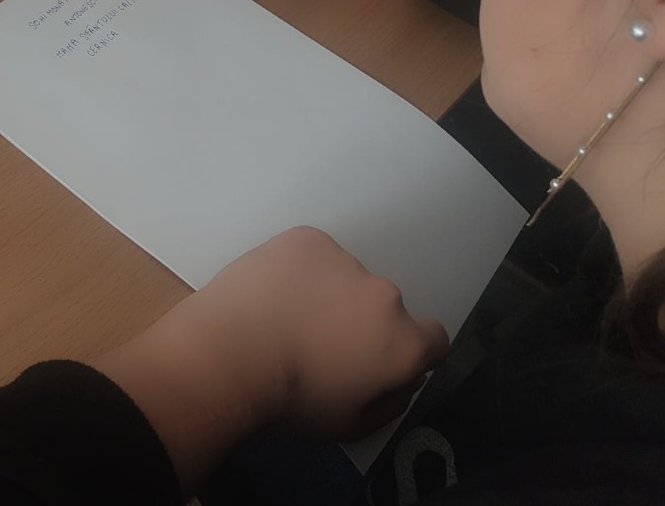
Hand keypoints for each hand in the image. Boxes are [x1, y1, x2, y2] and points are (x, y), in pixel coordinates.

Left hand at [93, 228, 448, 457]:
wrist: (230, 355)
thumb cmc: (291, 399)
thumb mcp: (352, 425)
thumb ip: (392, 402)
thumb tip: (404, 381)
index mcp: (404, 342)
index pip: (434, 338)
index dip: (408, 349)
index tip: (376, 357)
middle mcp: (385, 295)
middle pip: (383, 307)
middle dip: (360, 321)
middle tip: (318, 340)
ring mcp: (345, 260)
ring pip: (345, 277)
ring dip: (327, 292)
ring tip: (285, 315)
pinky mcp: (308, 239)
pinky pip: (313, 254)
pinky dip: (298, 268)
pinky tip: (272, 291)